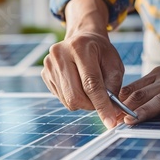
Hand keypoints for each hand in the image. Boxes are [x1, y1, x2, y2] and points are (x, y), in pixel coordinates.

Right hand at [41, 0, 124, 128]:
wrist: (82, 38)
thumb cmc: (101, 52)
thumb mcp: (115, 63)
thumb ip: (114, 85)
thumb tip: (111, 110)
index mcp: (80, 48)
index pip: (91, 83)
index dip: (102, 105)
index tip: (110, 122)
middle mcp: (60, 54)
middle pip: (75, 96)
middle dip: (92, 106)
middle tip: (102, 104)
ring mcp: (49, 64)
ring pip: (68, 100)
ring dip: (84, 102)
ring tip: (91, 89)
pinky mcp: (45, 73)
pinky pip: (61, 97)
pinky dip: (74, 97)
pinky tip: (78, 84)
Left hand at [118, 56, 159, 123]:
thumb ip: (145, 91)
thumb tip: (120, 105)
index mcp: (156, 77)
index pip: (132, 89)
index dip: (118, 102)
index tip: (106, 114)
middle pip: (143, 94)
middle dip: (126, 108)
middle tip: (113, 121)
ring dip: (147, 110)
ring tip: (134, 120)